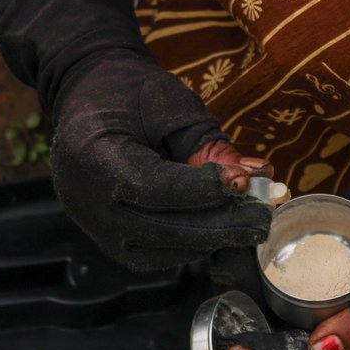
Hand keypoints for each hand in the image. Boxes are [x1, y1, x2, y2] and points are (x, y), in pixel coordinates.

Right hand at [0, 0, 272, 269]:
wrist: (87, 102)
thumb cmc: (128, 95)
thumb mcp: (166, 102)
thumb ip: (205, 141)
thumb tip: (252, 175)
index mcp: (96, 159)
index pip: (154, 188)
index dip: (201, 190)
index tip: (241, 182)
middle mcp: (90, 203)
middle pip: (163, 228)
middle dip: (221, 223)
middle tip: (262, 215)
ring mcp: (99, 228)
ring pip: (165, 249)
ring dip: (213, 237)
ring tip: (249, 220)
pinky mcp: (113, 241)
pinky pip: (159, 255)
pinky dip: (194, 244)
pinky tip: (221, 226)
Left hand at [223, 106, 349, 349]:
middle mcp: (342, 313)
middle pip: (288, 330)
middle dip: (253, 324)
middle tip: (222, 312)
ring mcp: (332, 282)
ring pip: (282, 297)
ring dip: (253, 292)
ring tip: (226, 278)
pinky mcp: (324, 251)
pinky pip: (290, 264)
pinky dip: (266, 262)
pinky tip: (244, 252)